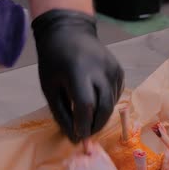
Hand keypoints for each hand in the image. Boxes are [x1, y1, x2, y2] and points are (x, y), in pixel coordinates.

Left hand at [33, 9, 123, 142]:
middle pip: (104, 107)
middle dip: (95, 126)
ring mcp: (112, 69)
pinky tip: (94, 101)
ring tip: (86, 119)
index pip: (86, 104)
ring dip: (100, 117)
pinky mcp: (119, 70)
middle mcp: (100, 69)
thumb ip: (61, 113)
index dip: (83, 124)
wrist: (70, 31)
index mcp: (78, 71)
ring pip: (111, 103)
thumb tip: (75, 138)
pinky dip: (106, 104)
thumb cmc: (54, 60)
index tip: (77, 137)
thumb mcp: (49, 87)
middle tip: (84, 134)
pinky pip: (115, 95)